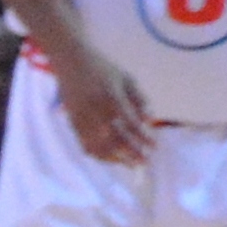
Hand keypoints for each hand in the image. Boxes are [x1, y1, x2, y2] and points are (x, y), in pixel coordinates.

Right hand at [51, 49, 158, 169]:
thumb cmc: (103, 69)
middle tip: (145, 163)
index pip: (130, 124)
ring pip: (99, 146)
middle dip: (131, 153)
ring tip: (130, 164)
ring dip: (116, 159)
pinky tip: (111, 159)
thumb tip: (150, 119)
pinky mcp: (72, 125)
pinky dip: (99, 155)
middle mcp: (96, 112)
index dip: (143, 137)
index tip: (154, 147)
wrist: (71, 62)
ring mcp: (82, 120)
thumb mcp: (127, 78)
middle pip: (115, 140)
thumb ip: (139, 99)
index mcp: (112, 98)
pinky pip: (85, 145)